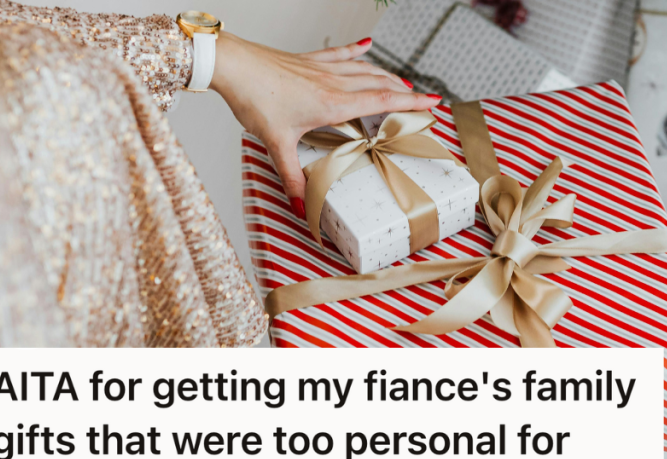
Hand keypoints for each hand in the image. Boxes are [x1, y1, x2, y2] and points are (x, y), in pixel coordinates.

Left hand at [210, 33, 441, 218]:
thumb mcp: (275, 143)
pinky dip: (356, 51)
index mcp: (331, 103)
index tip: (433, 103)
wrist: (233, 65)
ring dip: (386, 74)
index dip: (410, 102)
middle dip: (405, 91)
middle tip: (424, 98)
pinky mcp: (306, 60)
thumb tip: (302, 206)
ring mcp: (320, 68)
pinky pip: (339, 54)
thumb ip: (292, 177)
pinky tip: (367, 45)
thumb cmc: (254, 98)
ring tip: (403, 80)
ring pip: (363, 69)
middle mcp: (332, 82)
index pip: (381, 100)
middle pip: (379, 84)